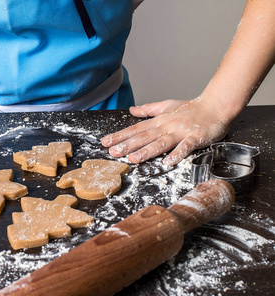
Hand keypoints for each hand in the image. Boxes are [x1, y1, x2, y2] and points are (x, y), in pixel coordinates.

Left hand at [101, 98, 230, 164]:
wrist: (216, 105)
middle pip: (144, 137)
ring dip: (147, 151)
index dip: (120, 136)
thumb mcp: (167, 105)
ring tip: (133, 159)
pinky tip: (168, 162)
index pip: (136, 129)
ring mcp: (180, 132)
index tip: (106, 142)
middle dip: (127, 145)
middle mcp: (166, 126)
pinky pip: (185, 147)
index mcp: (159, 121)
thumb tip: (132, 110)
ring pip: (161, 143)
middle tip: (113, 152)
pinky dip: (177, 154)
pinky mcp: (195, 138)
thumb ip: (148, 109)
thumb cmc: (192, 108)